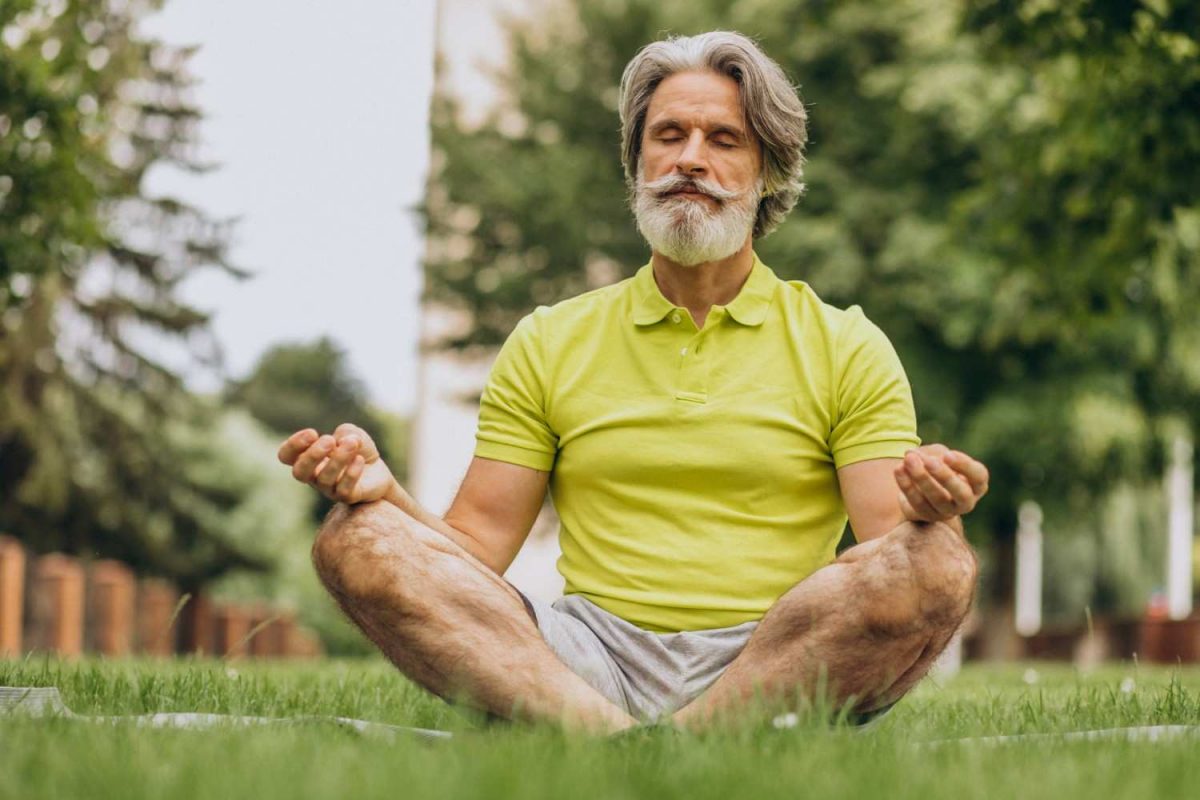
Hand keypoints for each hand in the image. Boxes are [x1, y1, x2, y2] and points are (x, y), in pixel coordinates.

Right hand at [277, 423, 396, 504]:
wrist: (378, 471)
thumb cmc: (358, 450)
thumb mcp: (351, 433)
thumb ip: (344, 432)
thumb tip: (342, 441)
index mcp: (307, 458)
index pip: (286, 456)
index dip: (294, 444)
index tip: (312, 433)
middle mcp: (314, 476)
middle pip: (299, 472)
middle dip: (312, 455)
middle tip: (329, 440)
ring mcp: (329, 489)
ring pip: (325, 479)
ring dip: (338, 458)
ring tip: (353, 443)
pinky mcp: (347, 497)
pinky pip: (343, 490)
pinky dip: (351, 473)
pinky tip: (360, 459)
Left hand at [893, 444, 988, 523]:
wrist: (920, 488)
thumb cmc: (936, 467)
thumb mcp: (938, 454)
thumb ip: (930, 453)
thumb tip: (912, 455)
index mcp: (976, 484)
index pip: (978, 476)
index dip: (964, 466)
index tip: (947, 454)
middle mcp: (966, 501)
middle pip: (961, 493)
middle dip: (945, 476)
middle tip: (929, 462)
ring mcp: (947, 512)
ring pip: (937, 499)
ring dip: (922, 478)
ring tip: (909, 460)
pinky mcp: (928, 516)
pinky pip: (917, 502)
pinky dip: (906, 485)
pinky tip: (898, 469)